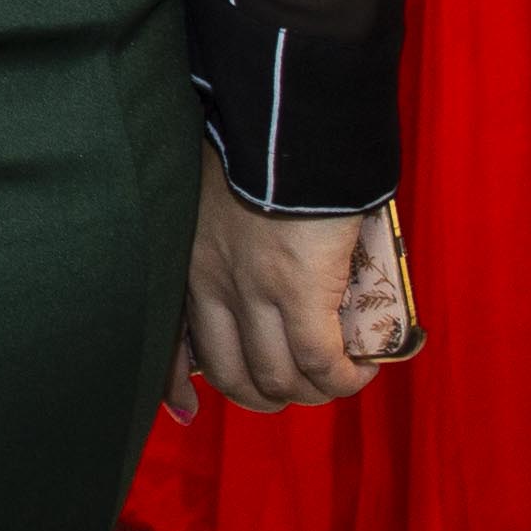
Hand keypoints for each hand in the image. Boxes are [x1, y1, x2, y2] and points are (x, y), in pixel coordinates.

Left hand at [162, 157, 411, 419]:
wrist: (283, 118)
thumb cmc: (256, 143)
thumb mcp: (215, 192)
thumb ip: (223, 228)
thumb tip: (259, 245)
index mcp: (189, 262)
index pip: (170, 343)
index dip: (175, 388)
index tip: (187, 411)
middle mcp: (213, 285)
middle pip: (233, 374)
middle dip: (268, 394)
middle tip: (300, 385)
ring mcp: (255, 291)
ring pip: (280, 378)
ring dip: (314, 391)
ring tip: (339, 378)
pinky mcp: (300, 291)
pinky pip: (321, 361)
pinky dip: (342, 377)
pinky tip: (360, 371)